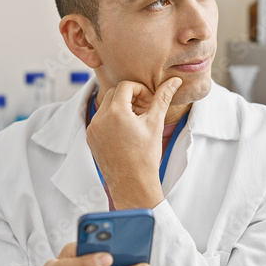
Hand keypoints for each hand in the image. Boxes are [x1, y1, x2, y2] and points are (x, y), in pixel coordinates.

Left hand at [86, 77, 181, 209]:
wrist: (132, 184)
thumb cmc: (146, 156)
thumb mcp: (155, 123)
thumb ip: (163, 98)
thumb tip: (175, 80)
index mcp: (115, 112)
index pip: (126, 86)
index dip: (140, 90)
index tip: (149, 102)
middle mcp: (99, 118)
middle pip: (114, 93)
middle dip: (130, 97)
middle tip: (144, 109)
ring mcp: (93, 129)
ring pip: (106, 106)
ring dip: (121, 107)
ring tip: (136, 122)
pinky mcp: (91, 138)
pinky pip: (100, 120)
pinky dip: (112, 120)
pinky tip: (126, 133)